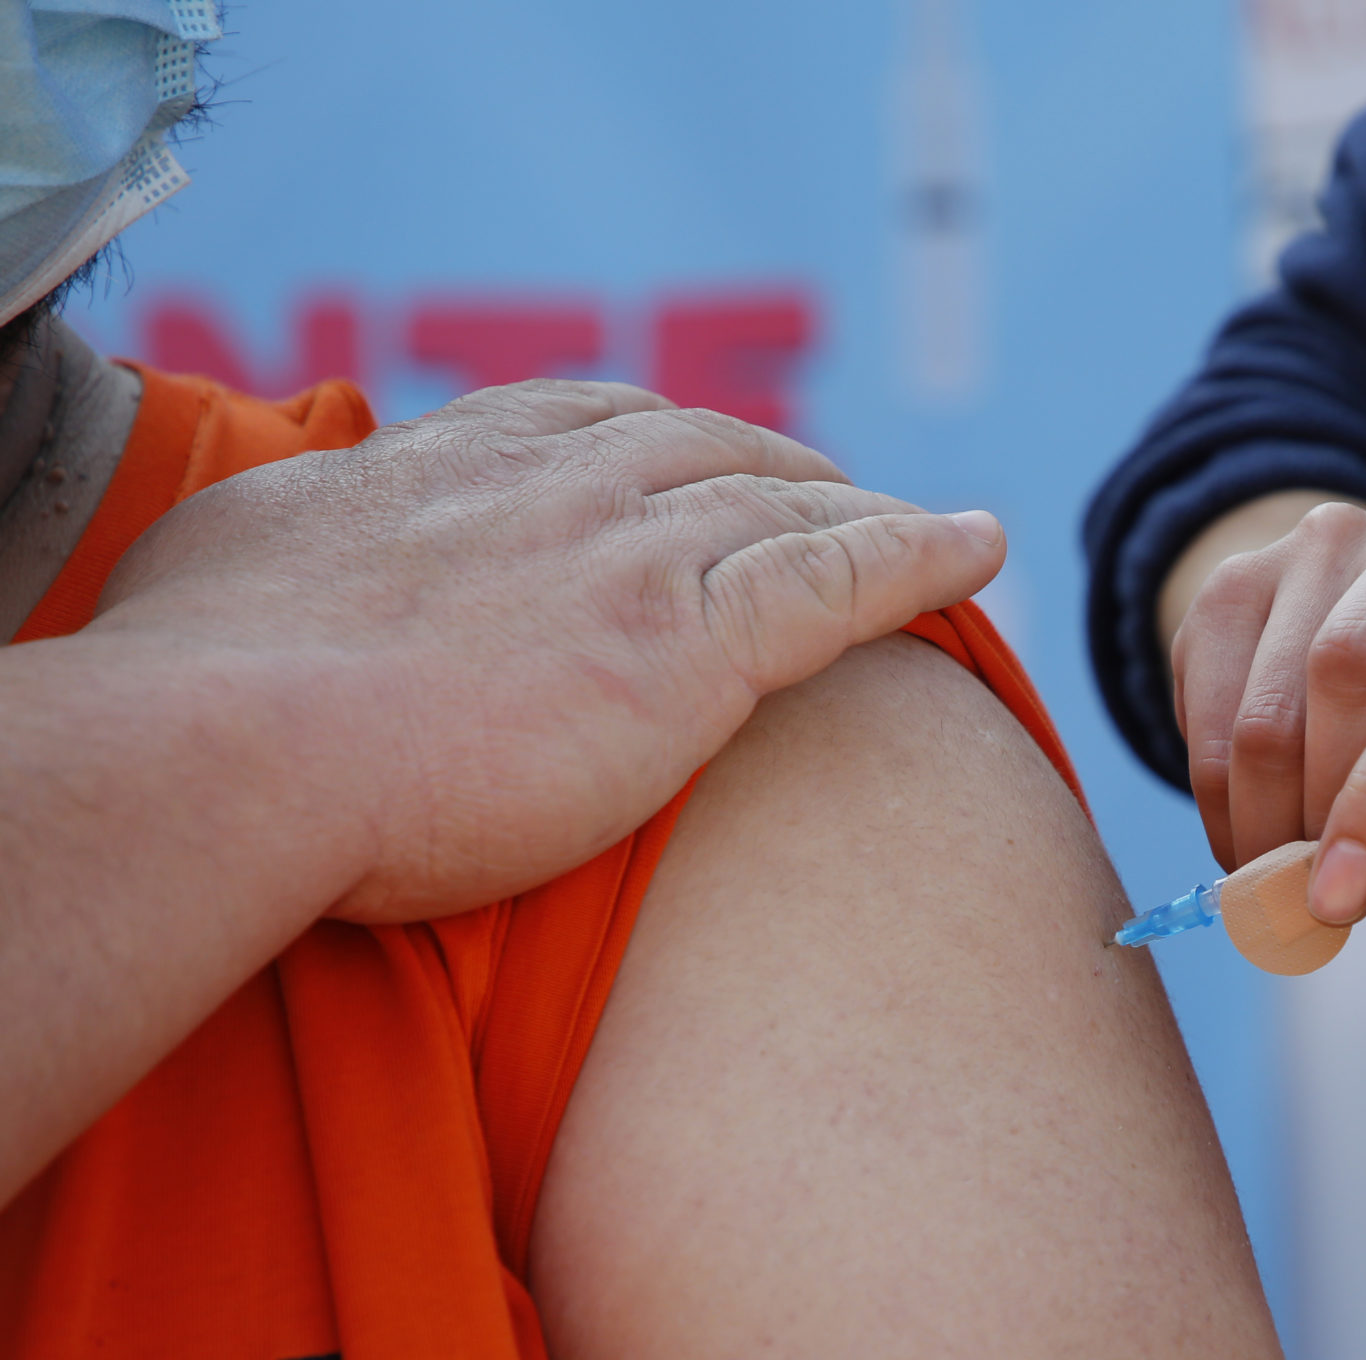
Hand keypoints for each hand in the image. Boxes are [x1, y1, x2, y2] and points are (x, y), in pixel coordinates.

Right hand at [92, 380, 1003, 921]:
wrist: (234, 750)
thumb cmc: (197, 688)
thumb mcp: (233, 570)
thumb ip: (298, 553)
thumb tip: (287, 568)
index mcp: (447, 467)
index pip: (585, 420)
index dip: (659, 438)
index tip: (693, 456)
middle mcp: (553, 485)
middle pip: (707, 450)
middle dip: (782, 465)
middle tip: (835, 496)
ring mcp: (631, 555)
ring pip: (789, 506)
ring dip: (869, 509)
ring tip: (934, 527)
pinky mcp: (693, 643)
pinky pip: (844, 581)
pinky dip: (925, 554)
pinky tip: (985, 546)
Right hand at [1168, 475, 1365, 929]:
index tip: (1343, 897)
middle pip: (1352, 664)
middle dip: (1317, 802)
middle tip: (1304, 894)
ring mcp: (1335, 534)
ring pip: (1274, 685)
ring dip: (1261, 805)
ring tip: (1274, 876)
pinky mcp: (1246, 566)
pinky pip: (1211, 684)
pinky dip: (1215, 782)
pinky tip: (1241, 831)